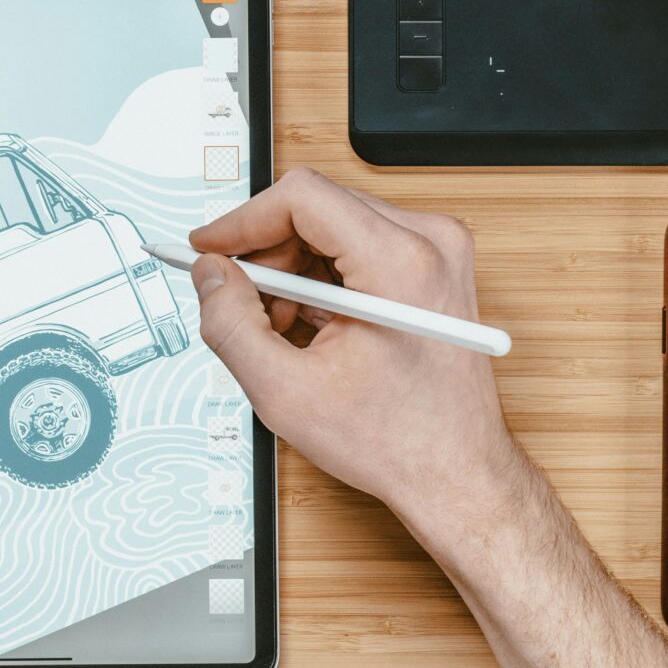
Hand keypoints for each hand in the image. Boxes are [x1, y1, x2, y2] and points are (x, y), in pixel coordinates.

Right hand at [188, 168, 522, 526]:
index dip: (243, 221)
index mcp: (401, 263)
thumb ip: (230, 325)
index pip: (302, 196)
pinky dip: (323, 280)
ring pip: (333, 225)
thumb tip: (210, 276)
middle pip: (316, 207)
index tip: (211, 249)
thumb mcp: (287, 393)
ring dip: (294, 271)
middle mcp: (429, 242)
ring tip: (284, 329)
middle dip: (267, 255)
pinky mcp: (434, 265)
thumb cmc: (398, 441)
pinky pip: (358, 245)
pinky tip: (316, 327)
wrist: (457, 472)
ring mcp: (437, 251)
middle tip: (244, 305)